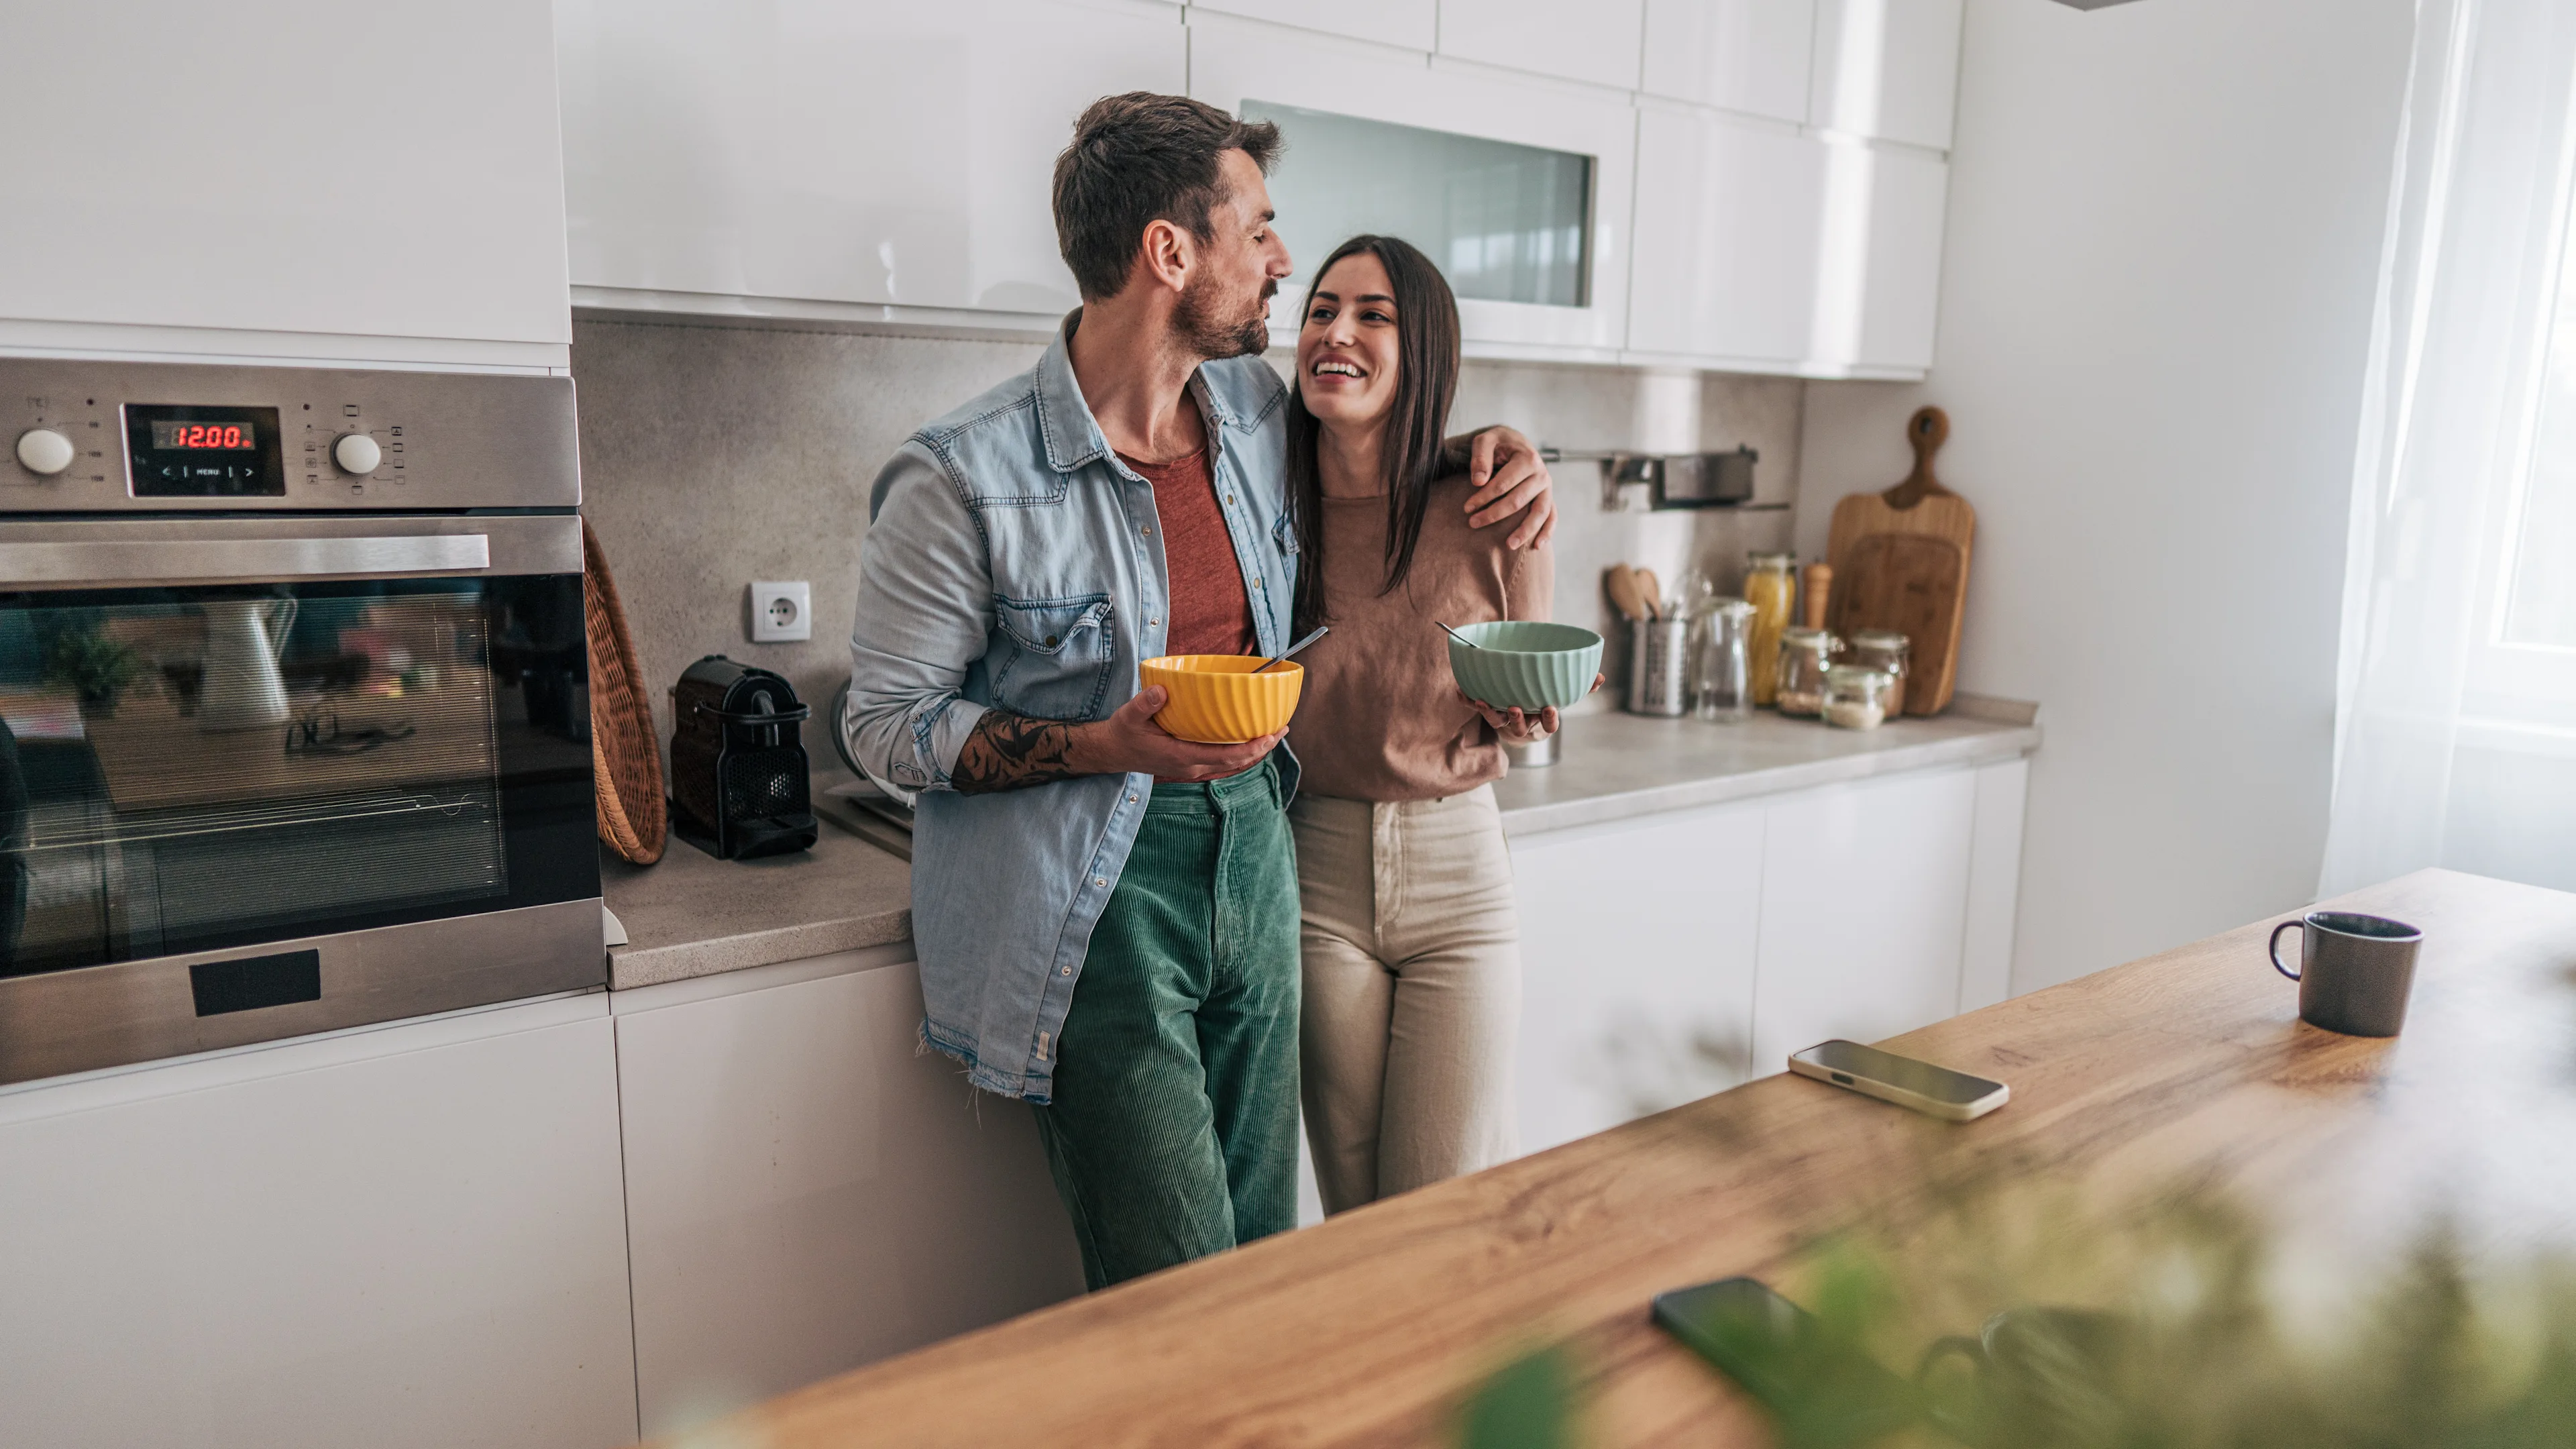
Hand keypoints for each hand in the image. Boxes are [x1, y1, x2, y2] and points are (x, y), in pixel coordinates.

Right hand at [1072, 686, 1284, 782]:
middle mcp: (1192, 766)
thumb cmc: (1123, 733)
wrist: (1113, 752)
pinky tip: (1249, 738)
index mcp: (1181, 756)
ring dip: (1255, 751)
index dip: (1252, 748)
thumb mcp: (1129, 715)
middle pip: (1237, 762)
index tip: (1271, 734)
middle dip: (1262, 748)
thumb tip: (1161, 691)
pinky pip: (1223, 761)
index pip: (1226, 756)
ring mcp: (1192, 768)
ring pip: (1232, 763)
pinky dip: (1240, 751)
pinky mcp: (1191, 764)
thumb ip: (1145, 704)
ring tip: (1274, 733)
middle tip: (1282, 728)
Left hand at [1459, 426, 1557, 549]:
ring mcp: (1547, 488)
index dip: (1484, 497)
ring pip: (1539, 513)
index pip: (1503, 484)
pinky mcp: (1548, 497)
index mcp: (1528, 459)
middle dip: (1494, 514)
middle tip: (1473, 524)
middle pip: (1518, 501)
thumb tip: (1478, 481)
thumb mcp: (1486, 440)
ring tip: (1508, 546)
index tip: (1466, 508)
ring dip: (1525, 531)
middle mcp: (1542, 474)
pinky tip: (1536, 547)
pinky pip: (1552, 516)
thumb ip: (1480, 456)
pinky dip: (1547, 532)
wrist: (1516, 443)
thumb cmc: (1498, 443)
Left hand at [1460, 674, 1601, 742]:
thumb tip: (1600, 677)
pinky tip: (1461, 691)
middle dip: (1518, 720)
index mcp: (1541, 719)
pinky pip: (1476, 707)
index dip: (1549, 719)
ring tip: (1485, 702)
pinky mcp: (1489, 711)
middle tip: (1515, 708)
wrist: (1520, 708)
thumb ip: (1582, 686)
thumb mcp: (1562, 693)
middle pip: (1520, 727)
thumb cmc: (1543, 699)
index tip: (1549, 707)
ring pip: (1497, 721)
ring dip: (1490, 712)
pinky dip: (1468, 701)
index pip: (1548, 725)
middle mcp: (1523, 723)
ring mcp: (1504, 719)